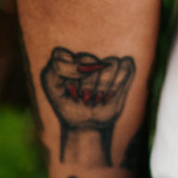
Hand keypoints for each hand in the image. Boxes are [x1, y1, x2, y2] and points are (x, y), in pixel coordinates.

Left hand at [40, 47, 134, 167]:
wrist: (86, 124)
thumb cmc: (67, 105)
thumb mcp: (52, 88)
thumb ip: (57, 68)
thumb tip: (83, 64)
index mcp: (68, 59)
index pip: (67, 54)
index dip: (70, 72)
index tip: (70, 88)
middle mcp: (88, 58)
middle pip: (91, 62)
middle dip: (89, 86)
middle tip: (85, 99)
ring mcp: (106, 63)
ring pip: (112, 64)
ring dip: (105, 87)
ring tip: (98, 98)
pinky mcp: (123, 69)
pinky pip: (126, 65)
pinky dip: (119, 83)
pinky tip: (110, 94)